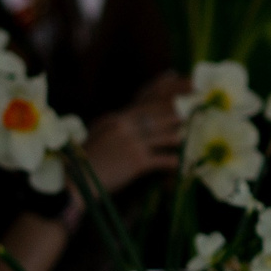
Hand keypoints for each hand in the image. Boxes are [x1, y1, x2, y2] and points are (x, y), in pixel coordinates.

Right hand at [81, 77, 186, 191]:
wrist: (74, 182)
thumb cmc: (87, 162)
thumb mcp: (101, 136)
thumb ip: (118, 127)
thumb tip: (129, 120)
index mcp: (116, 119)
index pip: (145, 104)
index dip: (164, 97)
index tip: (179, 88)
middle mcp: (124, 126)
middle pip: (157, 115)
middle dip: (178, 111)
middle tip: (196, 108)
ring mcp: (131, 142)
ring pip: (163, 135)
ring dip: (180, 136)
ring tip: (191, 136)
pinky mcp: (136, 161)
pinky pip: (162, 159)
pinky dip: (174, 161)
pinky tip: (183, 163)